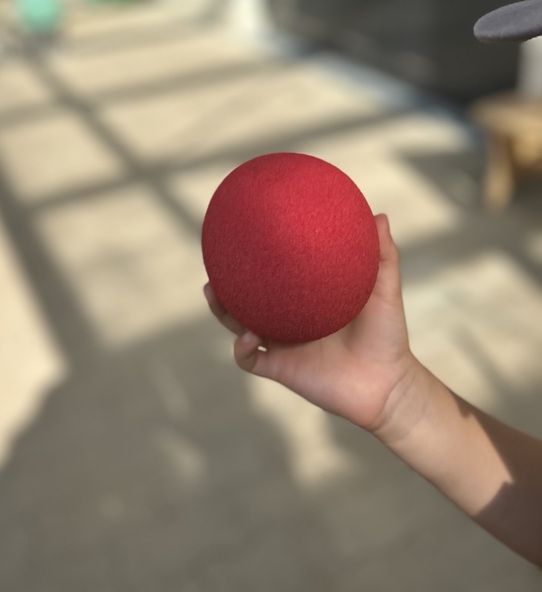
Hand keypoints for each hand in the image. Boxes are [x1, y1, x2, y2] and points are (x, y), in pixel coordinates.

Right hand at [204, 214, 419, 434]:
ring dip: (222, 311)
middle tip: (215, 260)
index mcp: (303, 300)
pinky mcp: (281, 368)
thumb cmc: (387, 336)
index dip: (254, 258)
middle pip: (245, 298)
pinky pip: (249, 359)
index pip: (273, 276)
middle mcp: (287, 320)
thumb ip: (383, 256)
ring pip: (238, 325)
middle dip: (225, 281)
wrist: (388, 386)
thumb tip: (379, 215)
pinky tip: (248, 336)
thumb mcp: (384, 291)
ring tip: (213, 291)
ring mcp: (281, 345)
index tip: (241, 234)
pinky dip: (242, 348)